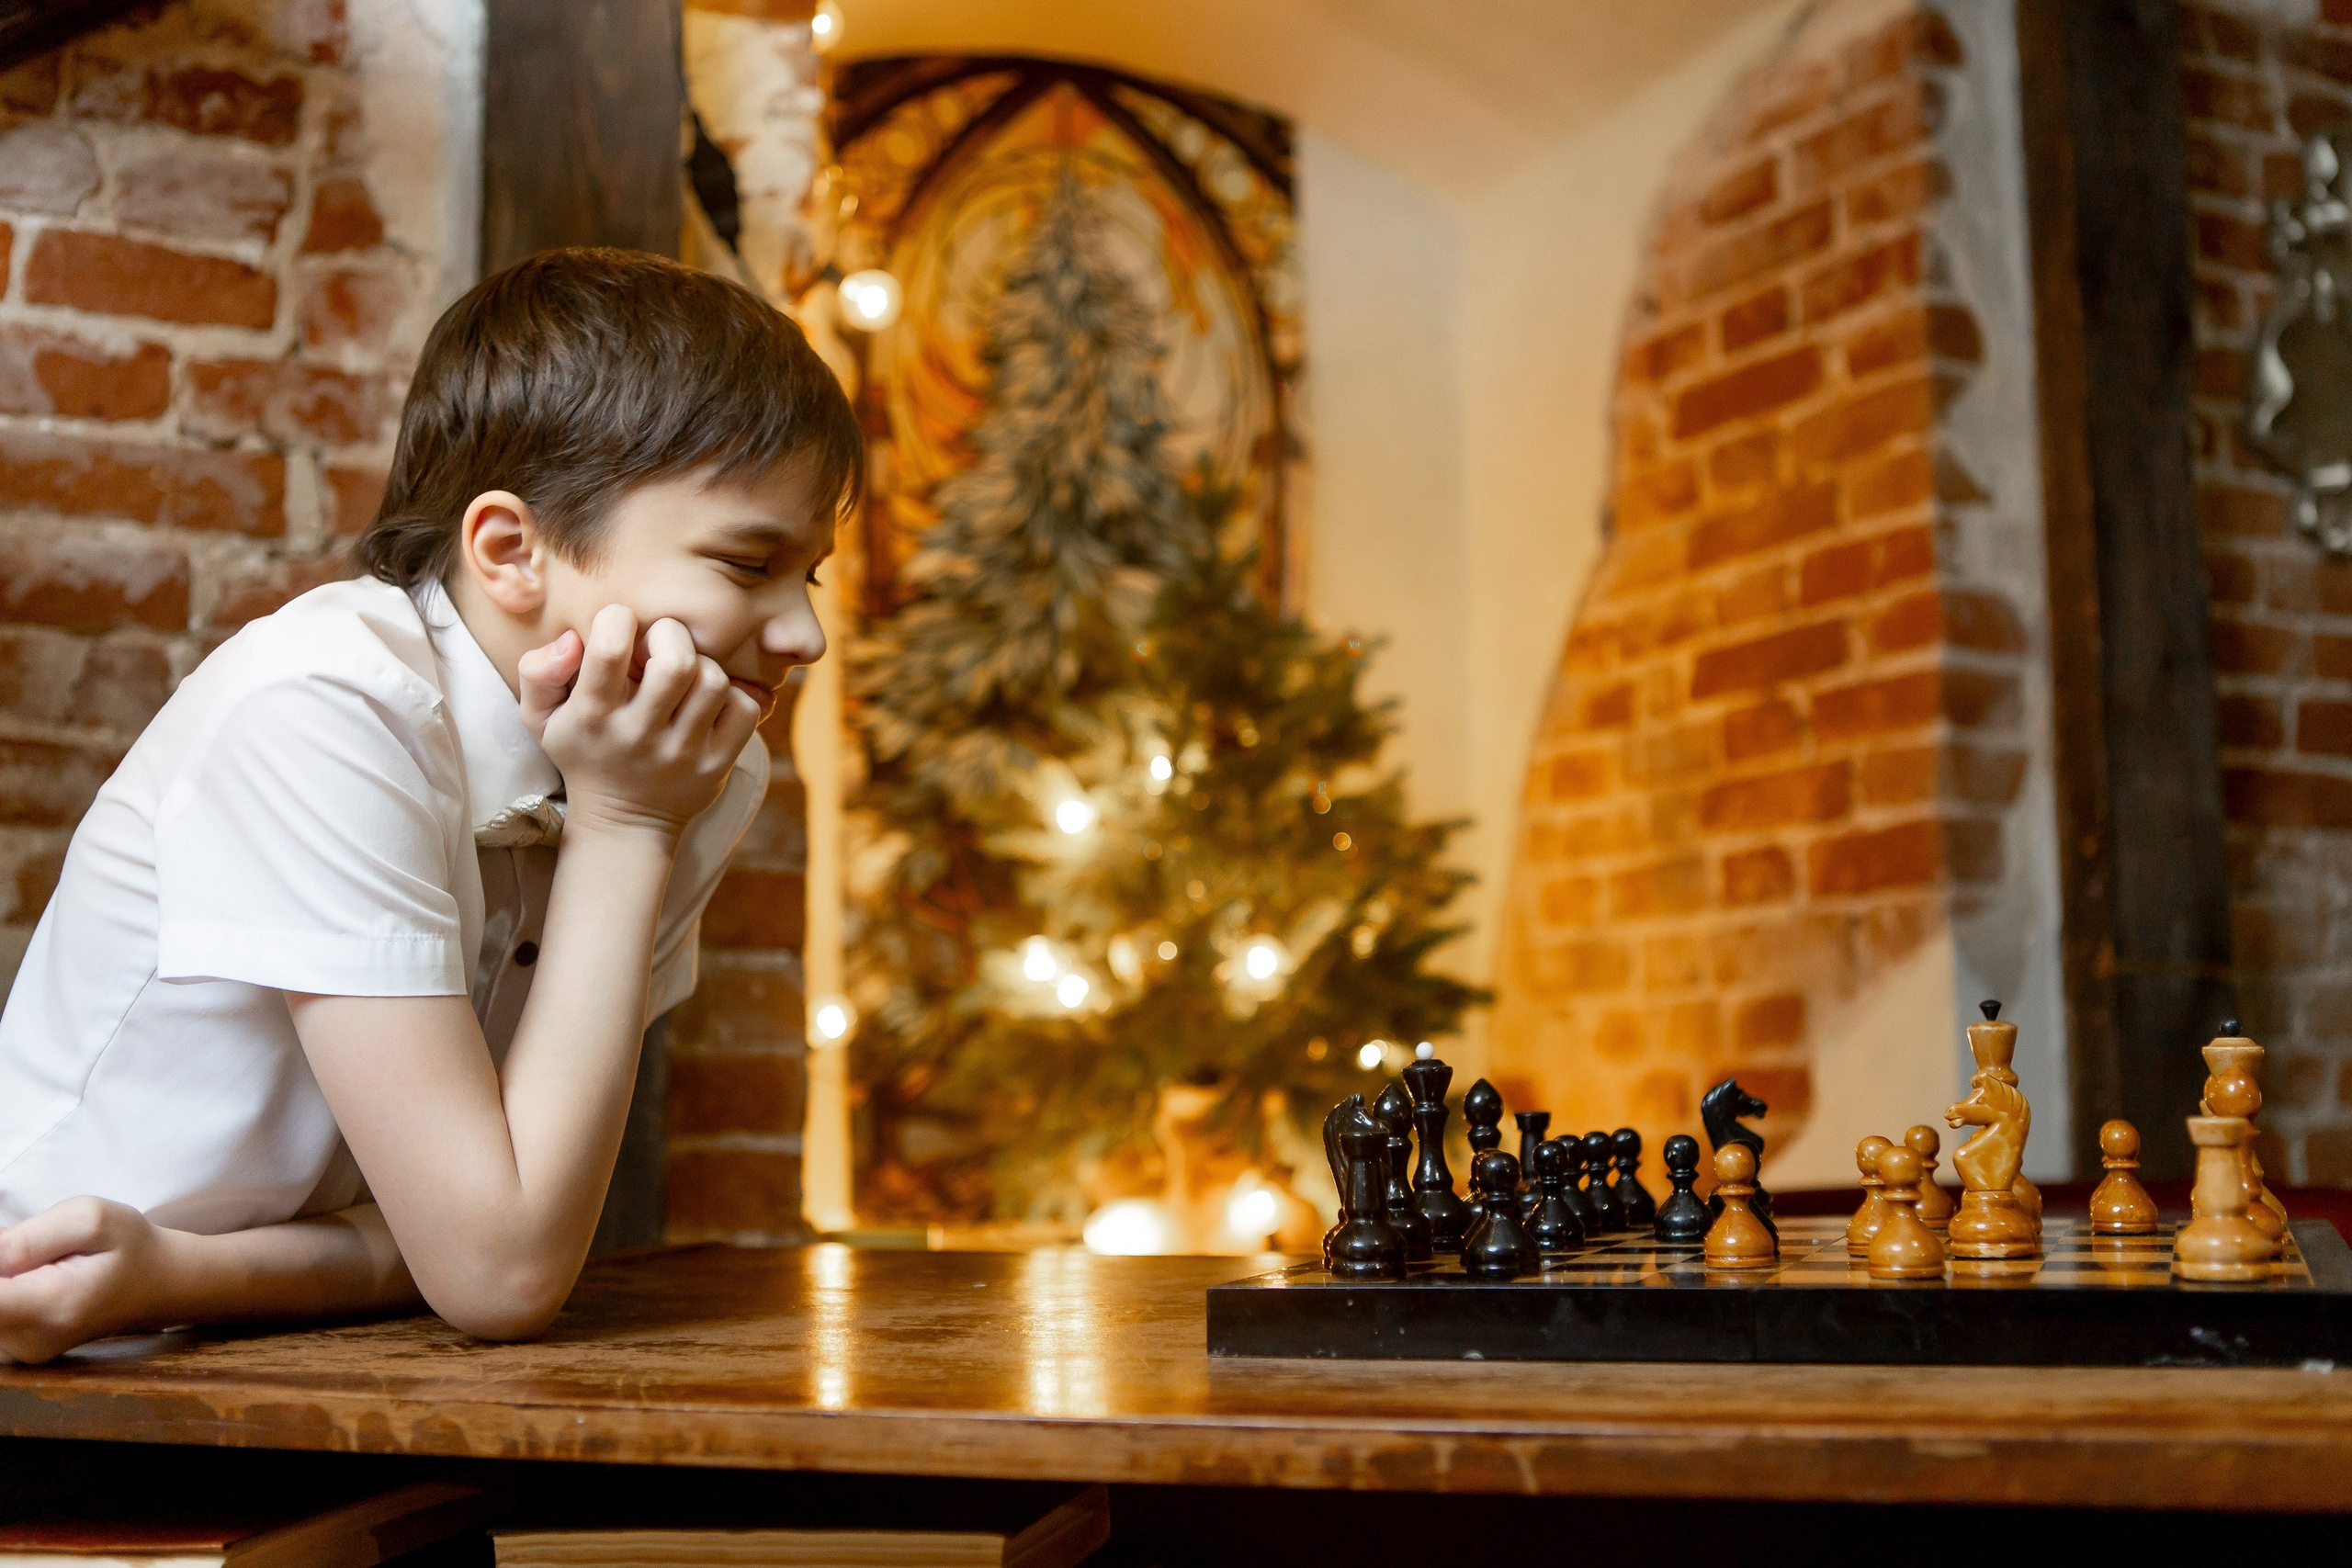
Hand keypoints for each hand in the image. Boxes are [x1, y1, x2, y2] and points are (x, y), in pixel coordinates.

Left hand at [0, 1197, 172, 1364]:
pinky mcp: (17, 1348)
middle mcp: (28, 1341)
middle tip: (35, 1245)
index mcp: (50, 1307)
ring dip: (4, 1274)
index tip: (14, 1246)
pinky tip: (36, 1275)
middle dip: (0, 1265)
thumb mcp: (91, 1218)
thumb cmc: (131, 1246)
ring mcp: (21, 1350)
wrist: (159, 1285)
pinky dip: (8, 1286)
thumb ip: (29, 1237)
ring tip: (43, 1260)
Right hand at [517, 605, 761, 839]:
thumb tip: (573, 639)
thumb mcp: (541, 718)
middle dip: (670, 635)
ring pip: (713, 681)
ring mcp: (682, 753)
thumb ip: (537, 671)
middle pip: (676, 661)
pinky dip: (733, 697)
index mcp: (593, 714)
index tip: (620, 628)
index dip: (618, 619)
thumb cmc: (583, 752)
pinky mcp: (716, 765)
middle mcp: (638, 734)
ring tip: (685, 677)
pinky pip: (744, 710)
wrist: (621, 823)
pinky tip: (709, 703)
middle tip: (660, 645)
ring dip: (703, 665)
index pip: (610, 648)